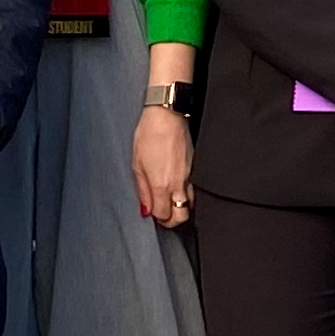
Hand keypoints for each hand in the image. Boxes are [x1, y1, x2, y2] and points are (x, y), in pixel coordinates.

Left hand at [131, 102, 193, 227]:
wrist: (168, 115)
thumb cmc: (149, 135)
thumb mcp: (137, 164)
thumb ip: (142, 190)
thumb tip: (146, 209)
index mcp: (162, 185)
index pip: (164, 216)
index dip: (157, 218)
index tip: (153, 213)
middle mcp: (179, 185)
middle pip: (182, 217)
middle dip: (172, 220)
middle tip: (163, 214)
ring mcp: (191, 177)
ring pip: (192, 206)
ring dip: (182, 208)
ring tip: (172, 202)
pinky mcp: (198, 168)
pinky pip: (196, 191)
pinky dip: (189, 196)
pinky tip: (180, 189)